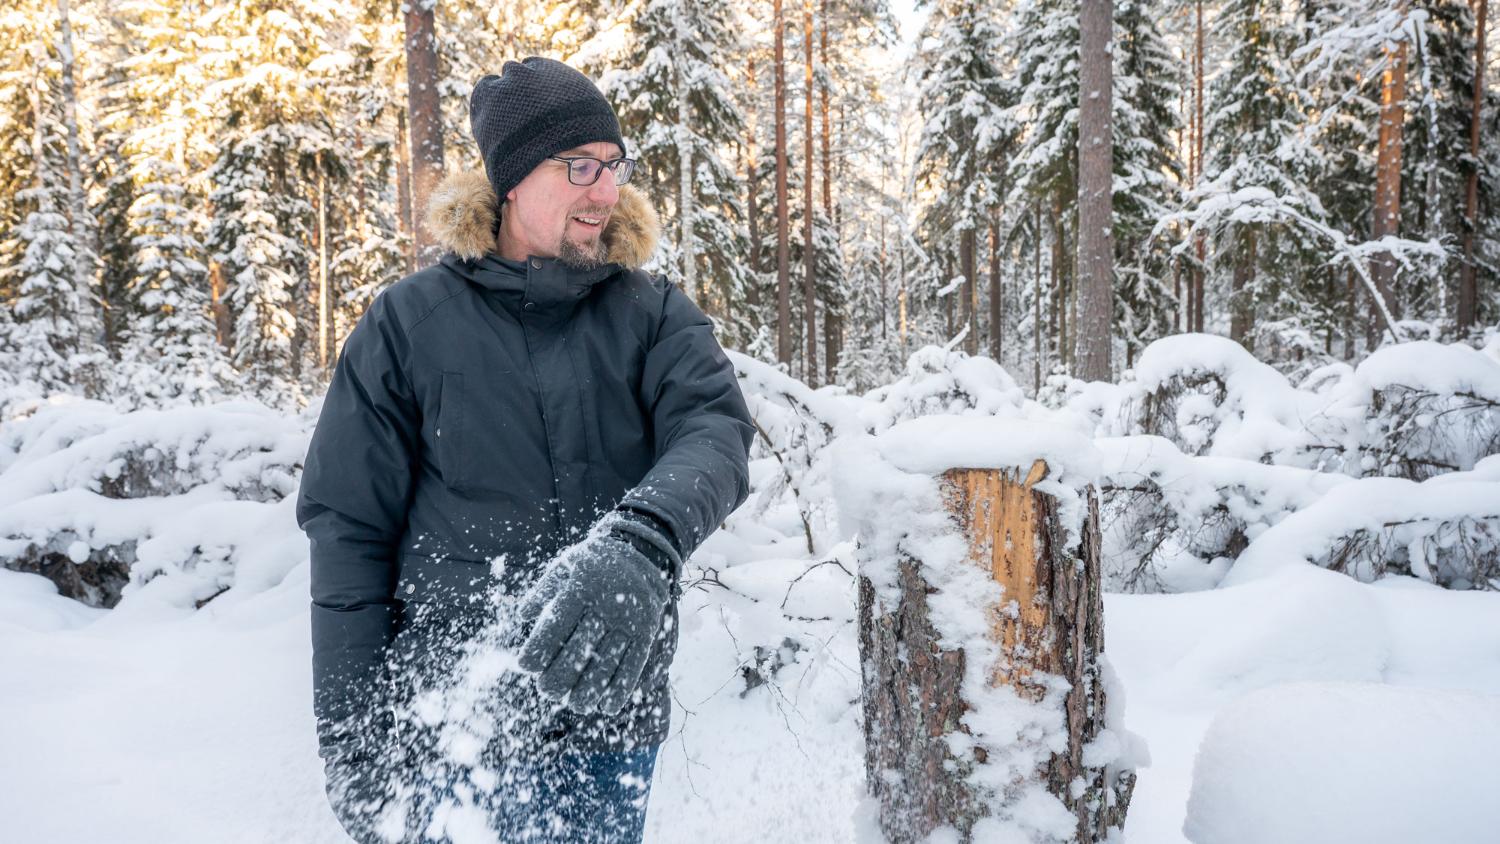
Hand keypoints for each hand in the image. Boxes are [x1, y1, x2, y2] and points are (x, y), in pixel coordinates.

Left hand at [516, 520, 675, 714]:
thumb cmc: (593, 563)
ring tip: (576, 705)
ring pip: (607, 663)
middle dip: (560, 677)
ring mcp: (629, 620)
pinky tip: (607, 706)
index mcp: (581, 588)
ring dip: (589, 690)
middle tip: (548, 691)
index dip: (537, 650)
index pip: (554, 626)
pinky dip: (621, 689)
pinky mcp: (646, 631)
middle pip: (580, 651)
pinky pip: (634, 665)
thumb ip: (544, 591)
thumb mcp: (565, 566)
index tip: (525, 667)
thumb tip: (523, 616)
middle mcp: (606, 605)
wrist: (642, 550)